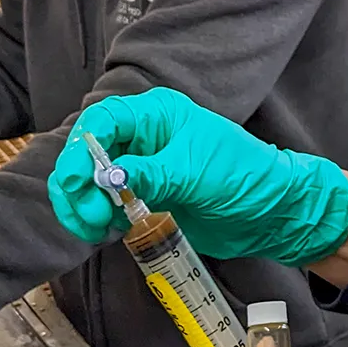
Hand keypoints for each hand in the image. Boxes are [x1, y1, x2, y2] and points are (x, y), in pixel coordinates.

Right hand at [48, 88, 347, 265]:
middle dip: (77, 184)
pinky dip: (99, 218)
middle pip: (87, 153)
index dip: (80, 150)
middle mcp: (144, 138)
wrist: (272, 212)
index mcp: (156, 116)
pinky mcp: (147, 197)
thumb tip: (106, 178)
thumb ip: (148, 174)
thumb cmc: (242, 177)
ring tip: (99, 228)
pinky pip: (108, 204)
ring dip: (84, 205)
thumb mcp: (194, 173)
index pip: (101, 121)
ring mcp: (143, 169)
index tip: (75, 182)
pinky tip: (110, 231)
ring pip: (91, 182)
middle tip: (92, 216)